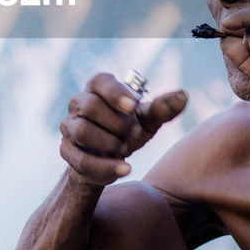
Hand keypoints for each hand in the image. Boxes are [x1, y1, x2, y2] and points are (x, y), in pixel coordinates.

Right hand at [59, 72, 187, 186]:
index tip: (133, 106)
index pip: (100, 81)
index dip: (115, 92)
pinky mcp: (66, 151)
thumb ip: (162, 108)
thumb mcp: (147, 120)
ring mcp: (69, 127)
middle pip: (90, 106)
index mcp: (98, 89)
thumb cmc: (128, 131)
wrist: (111, 160)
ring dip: (108, 143)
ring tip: (125, 150)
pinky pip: (80, 160)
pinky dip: (105, 166)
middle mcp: (79, 103)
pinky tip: (125, 168)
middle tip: (135, 134)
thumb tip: (183, 95)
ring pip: (82, 131)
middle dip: (117, 123)